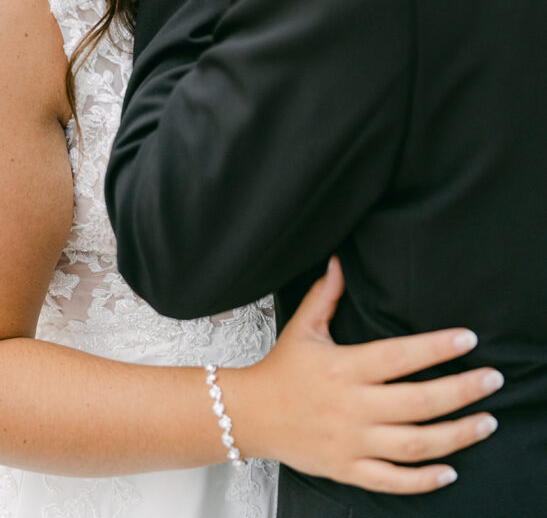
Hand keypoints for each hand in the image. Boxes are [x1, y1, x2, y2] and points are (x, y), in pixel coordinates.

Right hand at [229, 259, 500, 493]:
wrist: (250, 415)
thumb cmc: (280, 369)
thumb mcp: (303, 327)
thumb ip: (327, 295)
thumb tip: (340, 262)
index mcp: (344, 368)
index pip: (400, 356)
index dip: (437, 347)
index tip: (467, 339)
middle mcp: (352, 406)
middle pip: (418, 402)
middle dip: (462, 391)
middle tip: (493, 379)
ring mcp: (352, 442)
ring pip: (414, 444)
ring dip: (457, 435)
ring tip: (486, 422)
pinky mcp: (348, 468)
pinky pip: (393, 480)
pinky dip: (424, 480)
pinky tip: (451, 470)